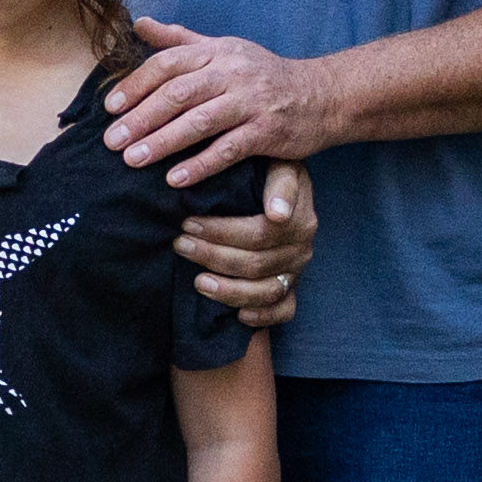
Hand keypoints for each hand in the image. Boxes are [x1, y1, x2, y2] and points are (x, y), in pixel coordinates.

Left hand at [107, 22, 340, 176]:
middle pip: (177, 94)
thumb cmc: (263, 74)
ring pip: (198, 121)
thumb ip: (179, 39)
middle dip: (140, 118)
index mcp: (216, 51)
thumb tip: (138, 23)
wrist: (322, 95)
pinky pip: (227, 150)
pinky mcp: (267, 132)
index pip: (167, 64)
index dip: (136, 85)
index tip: (110, 109)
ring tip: (132, 161)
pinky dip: (199, 165)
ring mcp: (250, 101)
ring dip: (162, 142)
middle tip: (111, 141)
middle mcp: (232, 72)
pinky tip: (175, 179)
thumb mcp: (224, 49)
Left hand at [171, 157, 315, 324]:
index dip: (222, 231)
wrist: (281, 194)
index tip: (188, 223)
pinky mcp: (293, 291)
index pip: (260, 232)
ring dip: (229, 290)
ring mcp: (296, 271)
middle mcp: (301, 246)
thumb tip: (277, 214)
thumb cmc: (268, 176)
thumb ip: (277, 181)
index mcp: (298, 217)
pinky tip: (238, 315)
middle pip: (256, 262)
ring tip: (198, 282)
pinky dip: (261, 316)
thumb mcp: (274, 165)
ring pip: (265, 291)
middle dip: (212, 254)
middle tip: (180, 243)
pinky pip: (283, 312)